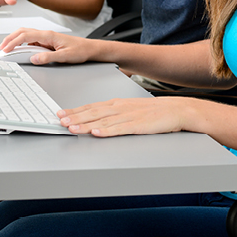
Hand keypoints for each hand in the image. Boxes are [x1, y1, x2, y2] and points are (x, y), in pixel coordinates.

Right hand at [0, 29, 96, 64]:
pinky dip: (22, 44)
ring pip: (26, 35)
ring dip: (15, 40)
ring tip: (7, 49)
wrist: (89, 48)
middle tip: (2, 48)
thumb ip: (48, 57)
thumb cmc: (80, 50)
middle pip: (23, 32)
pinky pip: (31, 41)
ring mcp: (45, 38)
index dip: (14, 42)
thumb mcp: (64, 56)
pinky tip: (20, 50)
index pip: (26, 36)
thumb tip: (34, 59)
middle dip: (10, 39)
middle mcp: (46, 34)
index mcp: (48, 35)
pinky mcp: (46, 42)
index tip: (6, 49)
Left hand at [58, 96, 189, 136]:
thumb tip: (95, 121)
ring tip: (72, 128)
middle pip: (93, 113)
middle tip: (60, 121)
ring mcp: (129, 116)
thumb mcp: (129, 109)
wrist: (176, 110)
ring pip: (103, 121)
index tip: (60, 114)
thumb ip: (113, 114)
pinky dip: (108, 131)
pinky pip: (120, 129)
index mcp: (117, 103)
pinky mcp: (139, 126)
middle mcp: (120, 107)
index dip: (74, 110)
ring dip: (86, 125)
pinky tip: (98, 133)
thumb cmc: (153, 112)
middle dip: (75, 117)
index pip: (91, 107)